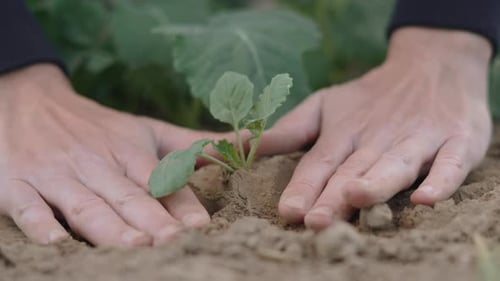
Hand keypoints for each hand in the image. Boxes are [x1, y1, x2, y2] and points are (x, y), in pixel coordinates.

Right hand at [0, 64, 223, 245]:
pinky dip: (41, 224)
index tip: (201, 227)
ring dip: (110, 226)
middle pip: (128, 197)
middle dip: (152, 221)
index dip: (181, 205)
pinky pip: (30, 207)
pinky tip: (58, 243)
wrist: (28, 101)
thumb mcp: (145, 129)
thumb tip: (248, 139)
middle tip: (175, 242)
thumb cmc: (96, 125)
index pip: (160, 181)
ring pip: (87, 205)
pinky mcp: (18, 185)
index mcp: (129, 152)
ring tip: (134, 246)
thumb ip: (193, 143)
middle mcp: (97, 165)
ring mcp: (58, 176)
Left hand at [260, 27, 492, 228]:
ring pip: (395, 165)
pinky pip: (450, 164)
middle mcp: (377, 138)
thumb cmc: (369, 97)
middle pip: (353, 170)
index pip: (320, 163)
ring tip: (357, 197)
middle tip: (316, 221)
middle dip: (334, 196)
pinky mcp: (455, 142)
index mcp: (344, 133)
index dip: (304, 187)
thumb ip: (286, 131)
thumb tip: (235, 143)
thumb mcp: (323, 106)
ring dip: (377, 182)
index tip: (289, 211)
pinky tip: (426, 199)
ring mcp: (417, 139)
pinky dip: (441, 180)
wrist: (431, 66)